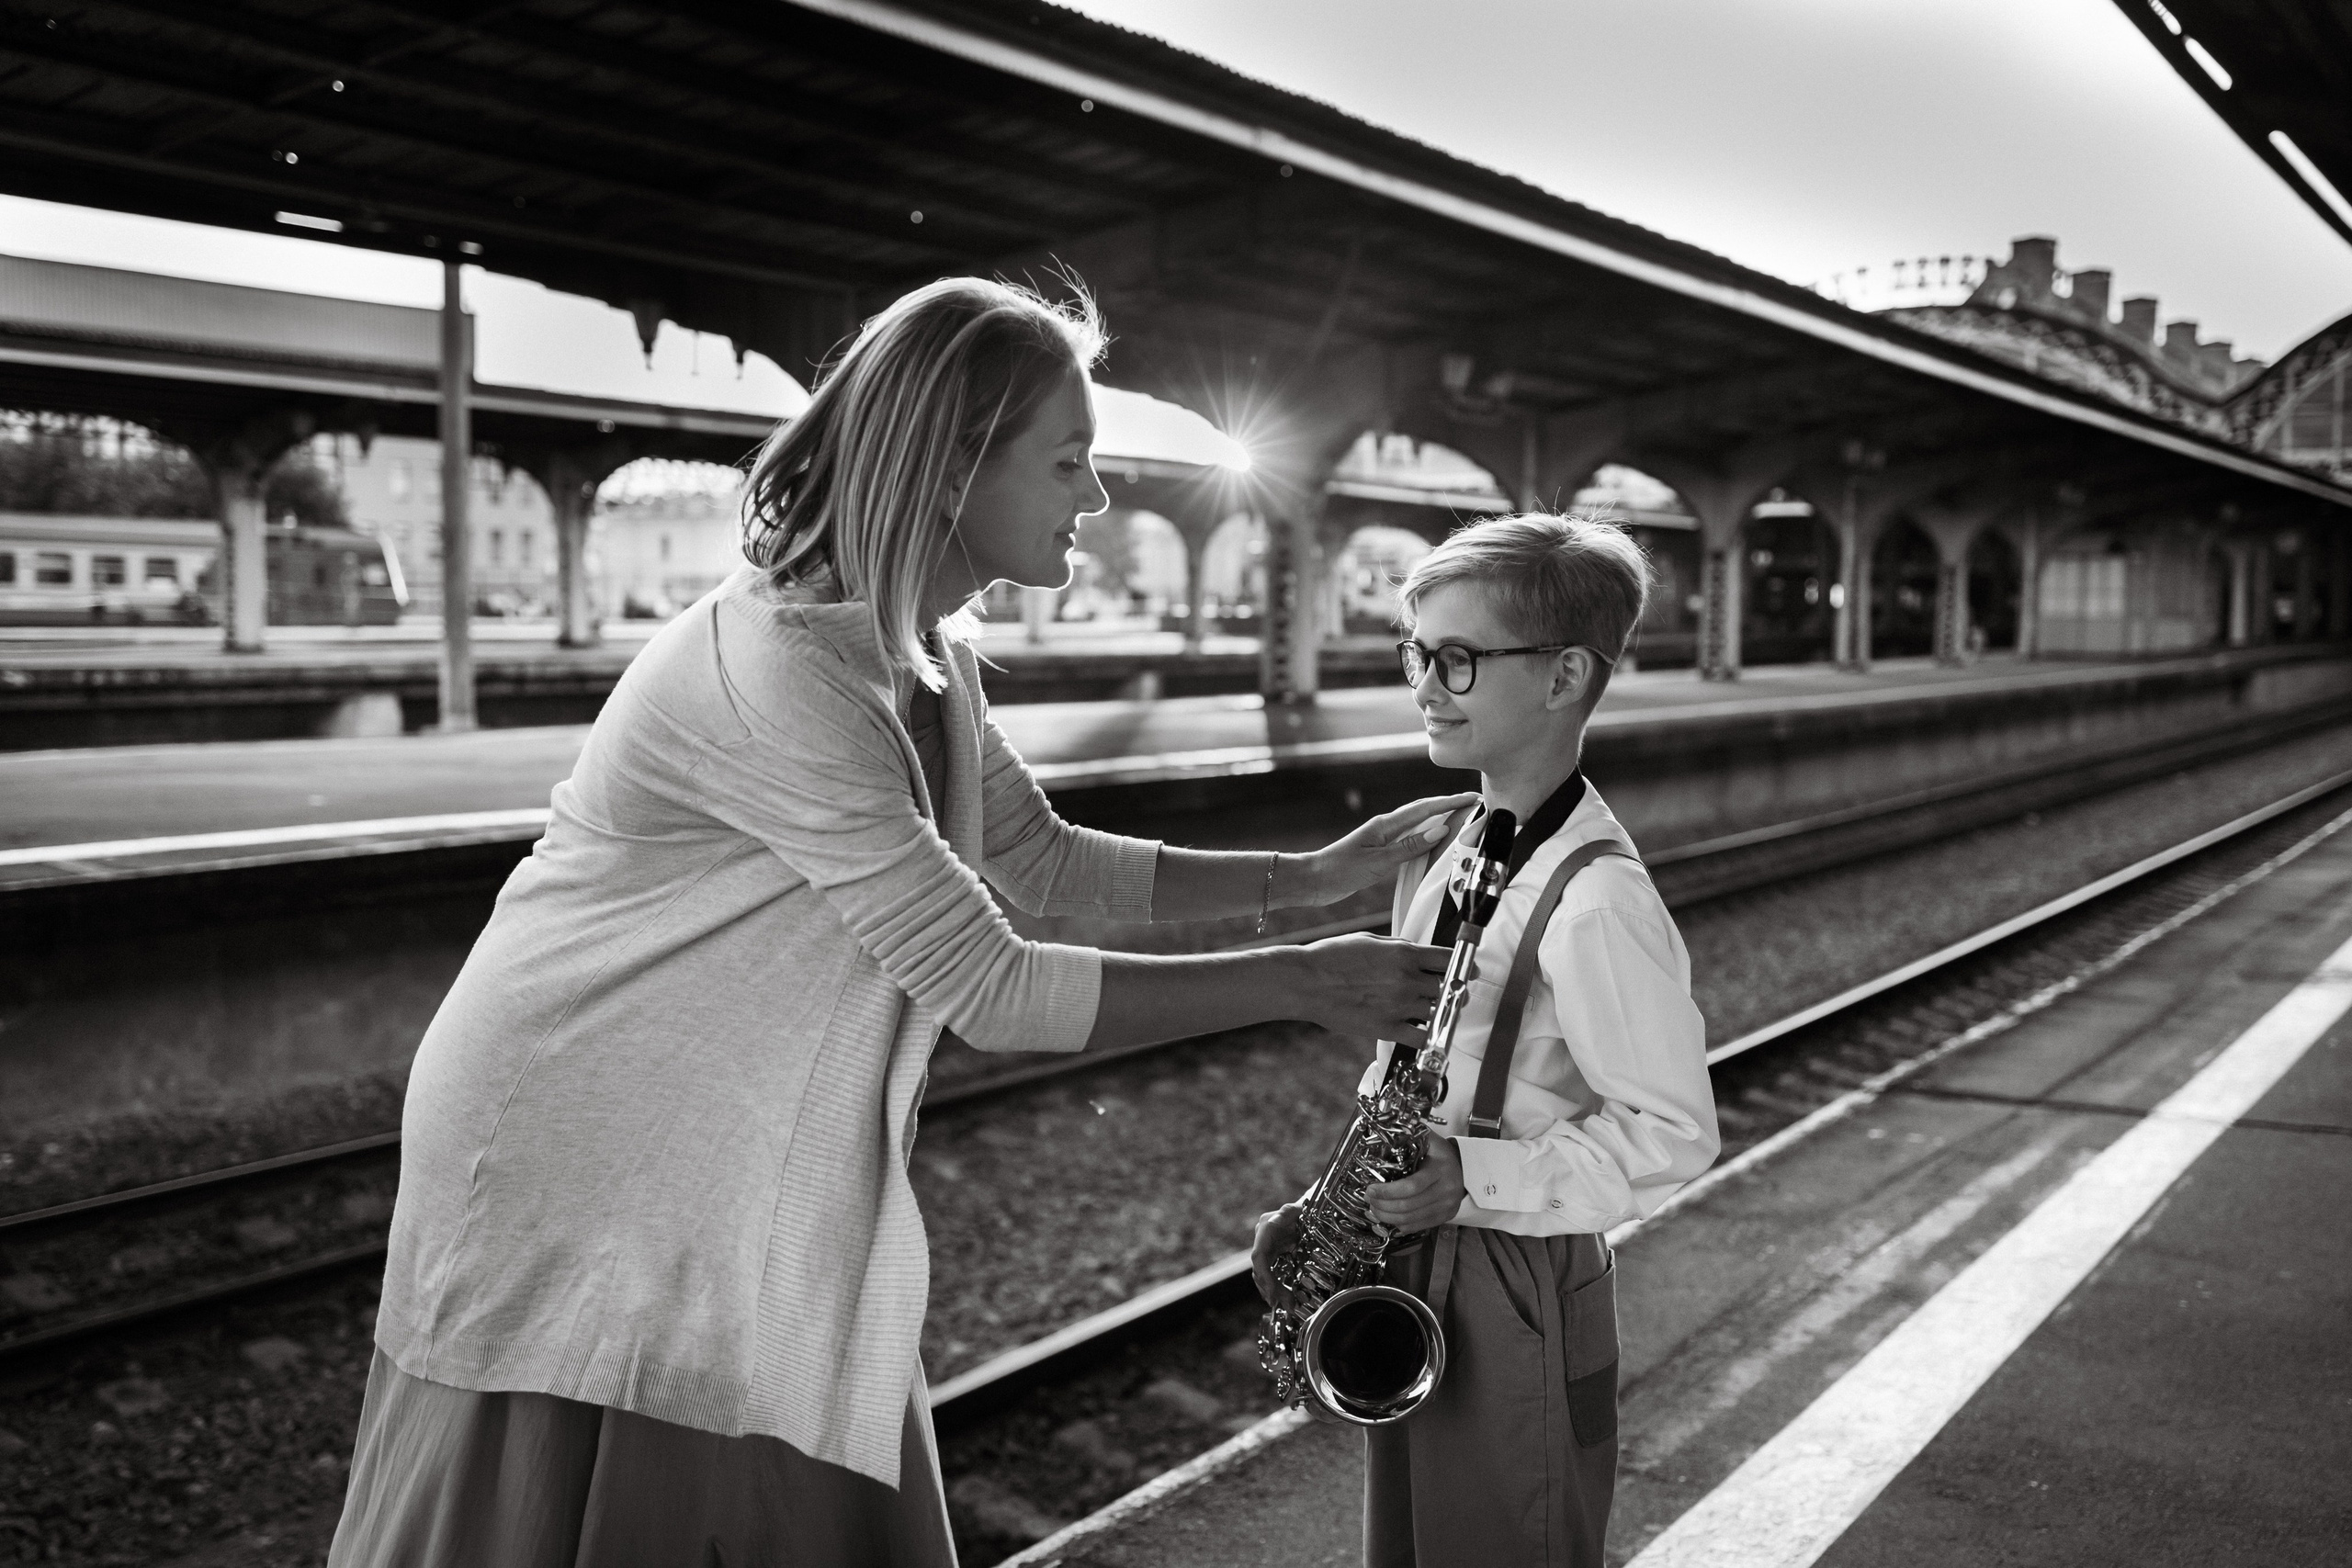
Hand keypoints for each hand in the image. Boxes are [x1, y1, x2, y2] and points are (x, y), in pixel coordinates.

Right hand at [1251, 1202, 1303, 1305]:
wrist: (1306, 1210)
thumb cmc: (1303, 1207)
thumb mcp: (1297, 1207)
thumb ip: (1287, 1212)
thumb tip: (1276, 1221)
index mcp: (1266, 1228)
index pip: (1259, 1256)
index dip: (1264, 1275)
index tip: (1272, 1292)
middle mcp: (1262, 1240)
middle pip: (1260, 1270)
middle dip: (1271, 1289)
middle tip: (1286, 1304)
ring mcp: (1266, 1249)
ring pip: (1263, 1275)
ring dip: (1273, 1292)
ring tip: (1289, 1306)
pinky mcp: (1273, 1257)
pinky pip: (1270, 1275)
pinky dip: (1275, 1288)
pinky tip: (1283, 1299)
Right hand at [1284, 933, 1453, 1039]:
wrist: (1306, 982)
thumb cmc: (1332, 958)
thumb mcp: (1371, 942)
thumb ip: (1401, 949)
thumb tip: (1422, 956)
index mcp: (1404, 954)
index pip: (1450, 959)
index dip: (1464, 965)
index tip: (1468, 970)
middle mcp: (1406, 980)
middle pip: (1449, 988)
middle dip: (1453, 991)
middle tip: (1451, 993)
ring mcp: (1398, 1006)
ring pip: (1439, 1013)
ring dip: (1440, 1012)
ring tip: (1433, 1011)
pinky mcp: (1386, 1028)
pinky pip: (1422, 1037)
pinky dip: (1427, 1036)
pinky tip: (1423, 1031)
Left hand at [1292, 793, 1481, 904]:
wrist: (1314, 880)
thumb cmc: (1340, 870)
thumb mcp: (1379, 861)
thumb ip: (1410, 847)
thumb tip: (1440, 829)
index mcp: (1386, 825)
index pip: (1425, 809)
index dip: (1450, 802)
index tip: (1472, 798)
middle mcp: (1386, 827)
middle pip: (1423, 810)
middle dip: (1448, 804)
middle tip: (1472, 803)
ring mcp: (1383, 837)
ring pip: (1417, 822)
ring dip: (1439, 817)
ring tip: (1460, 815)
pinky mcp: (1380, 850)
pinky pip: (1409, 837)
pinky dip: (1426, 833)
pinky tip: (1432, 838)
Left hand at [1365, 1133, 1465, 1232]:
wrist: (1467, 1169)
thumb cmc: (1441, 1154)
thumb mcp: (1430, 1140)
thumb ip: (1410, 1134)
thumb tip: (1384, 1130)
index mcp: (1440, 1170)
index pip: (1411, 1186)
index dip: (1387, 1191)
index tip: (1371, 1189)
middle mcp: (1446, 1191)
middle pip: (1408, 1206)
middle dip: (1382, 1205)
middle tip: (1369, 1199)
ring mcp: (1446, 1206)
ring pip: (1411, 1219)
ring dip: (1387, 1217)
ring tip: (1374, 1208)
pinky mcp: (1445, 1217)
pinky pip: (1418, 1226)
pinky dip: (1399, 1224)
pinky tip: (1389, 1216)